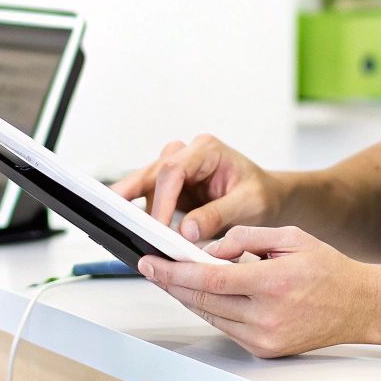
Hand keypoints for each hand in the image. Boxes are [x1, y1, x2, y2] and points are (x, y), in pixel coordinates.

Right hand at [108, 135, 281, 241]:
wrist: (267, 199)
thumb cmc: (261, 196)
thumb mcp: (247, 206)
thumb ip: (217, 215)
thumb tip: (185, 230)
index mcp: (206, 150)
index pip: (174, 171)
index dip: (162, 200)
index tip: (158, 227)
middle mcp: (188, 155)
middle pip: (152, 172)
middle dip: (130, 193)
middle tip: (113, 214)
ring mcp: (178, 172)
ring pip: (145, 183)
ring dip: (134, 206)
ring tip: (124, 229)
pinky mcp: (172, 190)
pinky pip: (149, 199)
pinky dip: (141, 214)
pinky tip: (133, 228)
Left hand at [136, 226, 380, 357]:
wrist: (359, 306)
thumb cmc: (328, 269)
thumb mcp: (290, 236)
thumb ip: (247, 237)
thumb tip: (211, 248)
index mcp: (274, 283)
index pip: (210, 279)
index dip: (175, 272)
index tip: (152, 262)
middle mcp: (268, 316)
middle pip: (204, 301)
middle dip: (172, 284)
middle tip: (151, 267)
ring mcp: (265, 338)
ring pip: (211, 316)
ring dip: (187, 298)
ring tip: (170, 278)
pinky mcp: (265, 350)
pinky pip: (226, 328)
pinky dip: (210, 310)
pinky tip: (201, 295)